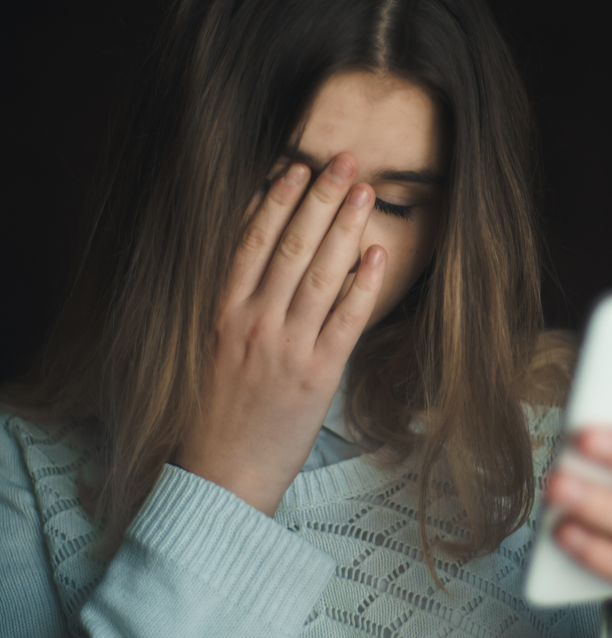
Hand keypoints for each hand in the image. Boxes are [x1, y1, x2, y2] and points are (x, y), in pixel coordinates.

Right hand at [174, 153, 384, 515]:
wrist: (219, 476)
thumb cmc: (214, 414)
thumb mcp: (210, 351)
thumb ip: (233, 308)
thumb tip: (260, 267)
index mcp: (221, 313)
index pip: (250, 242)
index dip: (276, 201)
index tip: (296, 167)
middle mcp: (252, 322)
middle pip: (289, 246)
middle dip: (319, 198)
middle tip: (344, 160)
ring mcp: (285, 348)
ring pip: (319, 274)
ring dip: (345, 228)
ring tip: (365, 192)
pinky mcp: (317, 375)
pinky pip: (345, 321)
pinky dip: (362, 286)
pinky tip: (376, 254)